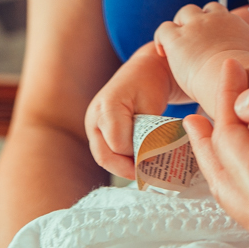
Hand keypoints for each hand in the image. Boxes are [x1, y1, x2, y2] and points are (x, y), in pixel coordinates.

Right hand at [83, 42, 182, 178]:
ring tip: (144, 173)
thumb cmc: (151, 83)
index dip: (136, 155)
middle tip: (148, 176)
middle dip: (126, 169)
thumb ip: (148, 130)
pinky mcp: (97, 131)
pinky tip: (137, 165)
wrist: (145, 70)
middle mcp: (94, 117)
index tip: (155, 161)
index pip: (118, 144)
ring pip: (103, 157)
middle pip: (104, 156)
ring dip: (123, 168)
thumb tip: (149, 159)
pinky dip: (121, 162)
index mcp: (107, 106)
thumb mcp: (152, 104)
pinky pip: (106, 152)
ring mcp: (93, 125)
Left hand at [154, 2, 248, 99]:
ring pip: (185, 12)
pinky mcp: (176, 37)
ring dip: (182, 23)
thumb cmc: (241, 77)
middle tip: (195, 39)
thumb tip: (247, 64)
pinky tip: (163, 51)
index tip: (211, 37)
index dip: (214, 22)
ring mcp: (195, 25)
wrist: (226, 78)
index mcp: (235, 24)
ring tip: (180, 41)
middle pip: (205, 9)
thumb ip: (247, 53)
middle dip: (199, 19)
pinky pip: (164, 28)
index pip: (222, 13)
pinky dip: (162, 38)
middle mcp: (215, 19)